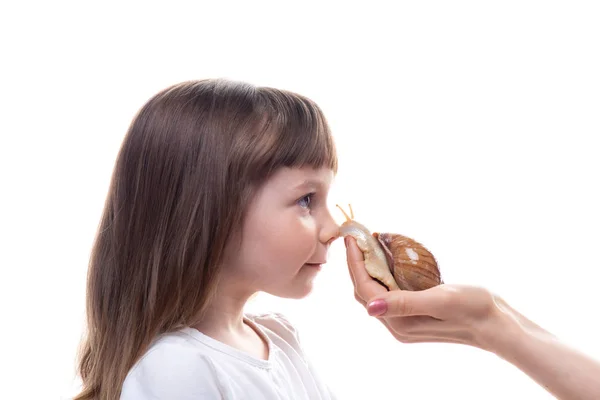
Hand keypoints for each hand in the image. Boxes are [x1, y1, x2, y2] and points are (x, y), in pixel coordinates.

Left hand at [344, 236, 497, 348]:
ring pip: (375, 291)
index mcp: (399, 323)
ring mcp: (404, 321)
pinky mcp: (413, 315)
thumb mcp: (441, 300)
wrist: (497, 324)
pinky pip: (388, 291)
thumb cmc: (473, 308)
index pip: (365, 288)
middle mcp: (397, 325)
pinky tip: (385, 258)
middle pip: (365, 290)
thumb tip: (371, 307)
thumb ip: (405, 303)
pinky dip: (382, 273)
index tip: (350, 238)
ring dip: (367, 268)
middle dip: (356, 263)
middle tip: (354, 237)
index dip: (355, 262)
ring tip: (365, 244)